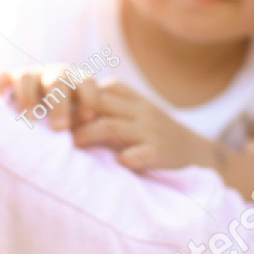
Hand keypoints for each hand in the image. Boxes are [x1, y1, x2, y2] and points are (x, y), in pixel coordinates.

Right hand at [0, 64, 100, 131]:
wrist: (39, 113)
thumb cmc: (66, 125)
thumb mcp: (81, 124)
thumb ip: (89, 128)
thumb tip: (101, 145)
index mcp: (75, 84)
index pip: (87, 82)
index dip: (89, 98)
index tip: (87, 119)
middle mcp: (52, 77)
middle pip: (57, 80)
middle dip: (59, 103)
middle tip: (59, 128)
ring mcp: (29, 77)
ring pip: (26, 77)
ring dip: (28, 97)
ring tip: (30, 119)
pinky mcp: (6, 80)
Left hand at [70, 80, 215, 170]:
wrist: (196, 151)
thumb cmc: (153, 131)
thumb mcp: (134, 111)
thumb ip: (106, 106)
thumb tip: (63, 110)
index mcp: (133, 97)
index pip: (97, 90)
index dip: (75, 101)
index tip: (57, 113)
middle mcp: (141, 110)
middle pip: (99, 104)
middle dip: (75, 116)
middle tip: (57, 129)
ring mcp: (150, 131)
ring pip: (110, 127)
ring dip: (87, 135)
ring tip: (73, 145)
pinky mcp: (159, 153)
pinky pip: (136, 154)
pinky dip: (123, 158)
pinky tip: (114, 163)